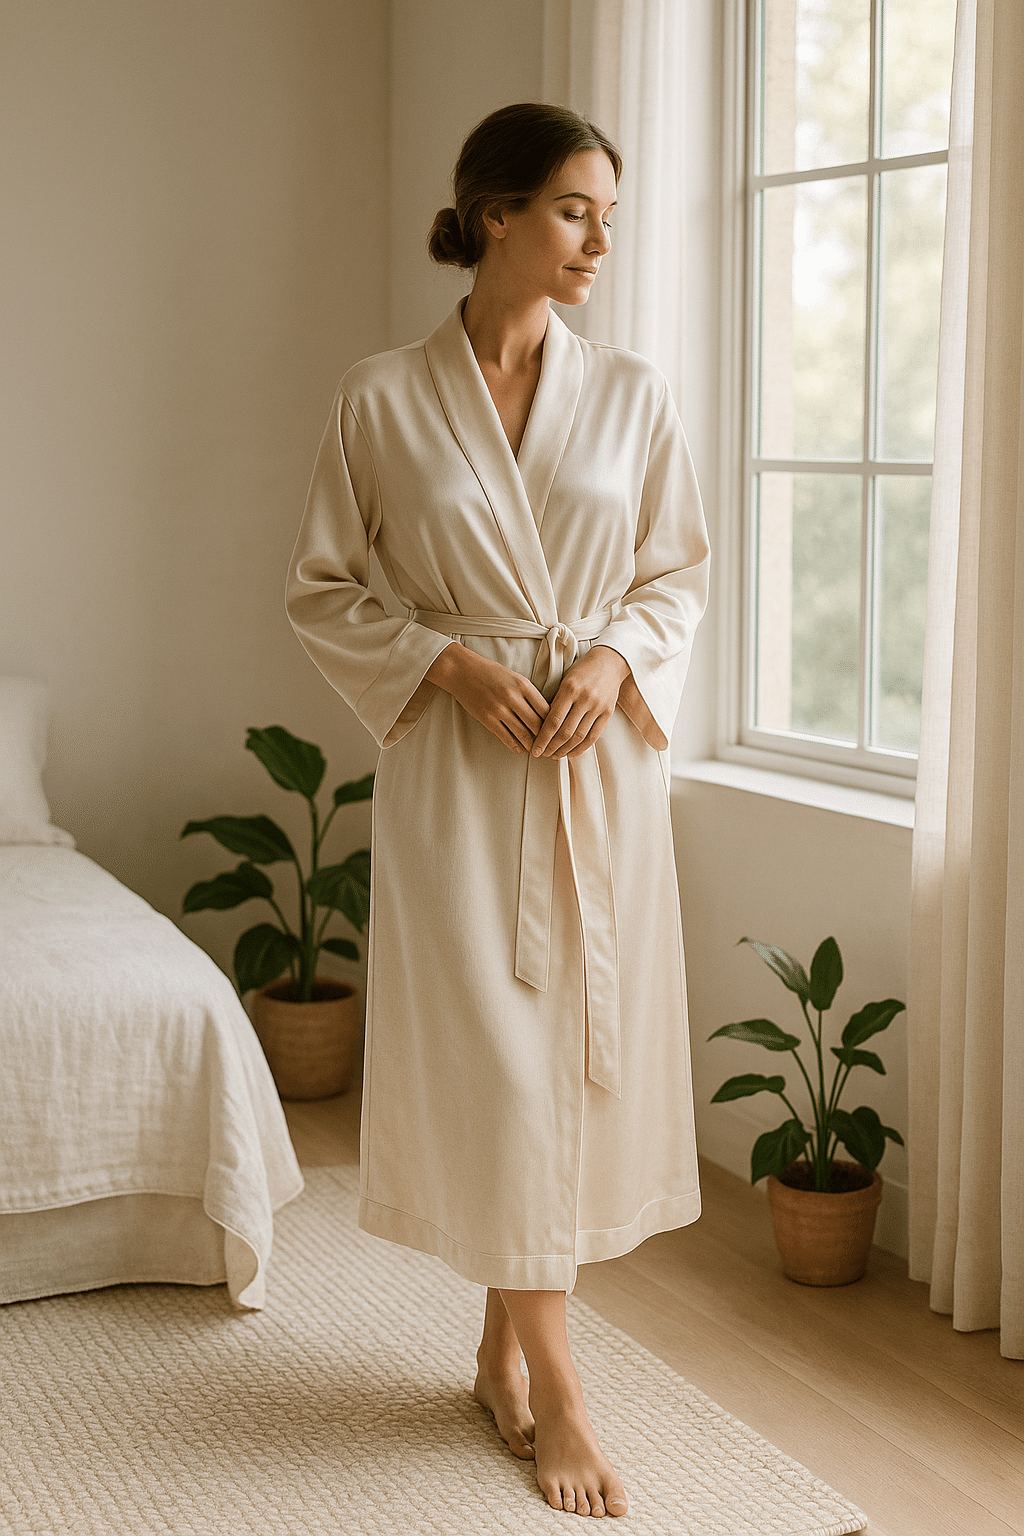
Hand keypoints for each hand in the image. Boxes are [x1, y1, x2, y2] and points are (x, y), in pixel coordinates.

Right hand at [426, 643, 549, 753]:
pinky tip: (521, 748)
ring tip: (537, 749)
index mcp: (523, 685)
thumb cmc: (491, 673)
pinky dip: (517, 746)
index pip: (546, 710)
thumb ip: (530, 694)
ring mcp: (499, 709)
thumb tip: (546, 716)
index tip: (556, 731)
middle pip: (537, 725)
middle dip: (545, 738)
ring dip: (532, 745)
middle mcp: (512, 697)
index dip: (554, 724)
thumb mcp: (516, 678)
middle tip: (550, 745)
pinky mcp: (487, 719)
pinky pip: (507, 738)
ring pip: (523, 734)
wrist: (462, 671)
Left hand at [531, 645, 630, 759]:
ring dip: (565, 750)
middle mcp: (584, 698)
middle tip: (542, 755)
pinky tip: (571, 754)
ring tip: (554, 756)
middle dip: (551, 747)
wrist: (609, 662)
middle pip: (565, 732)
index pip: (553, 720)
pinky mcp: (608, 713)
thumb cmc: (582, 670)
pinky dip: (581, 748)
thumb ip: (555, 701)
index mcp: (569, 688)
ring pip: (579, 736)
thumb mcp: (564, 680)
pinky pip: (593, 736)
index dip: (542, 738)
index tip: (535, 749)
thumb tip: (540, 726)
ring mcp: (598, 706)